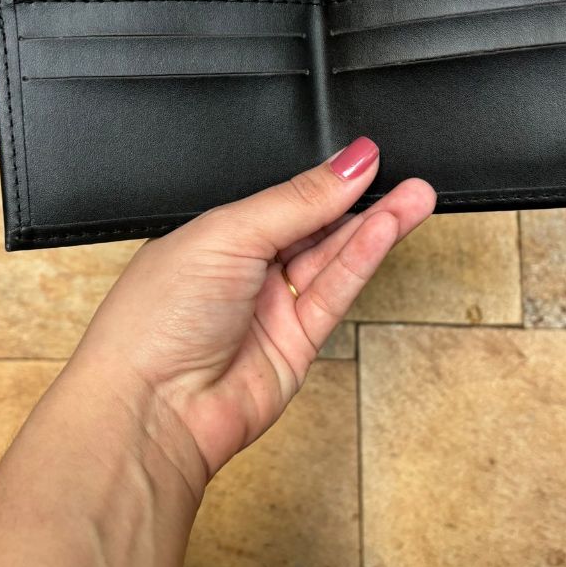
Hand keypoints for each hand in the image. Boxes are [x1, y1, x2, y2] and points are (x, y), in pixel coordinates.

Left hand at [68, 137, 435, 482]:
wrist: (150, 409)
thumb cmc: (154, 320)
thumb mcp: (227, 234)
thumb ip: (296, 200)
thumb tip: (349, 162)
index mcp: (213, 236)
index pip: (282, 199)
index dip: (325, 180)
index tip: (367, 157)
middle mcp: (243, 270)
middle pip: (314, 227)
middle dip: (359, 201)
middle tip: (404, 174)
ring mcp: (270, 309)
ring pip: (332, 259)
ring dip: (373, 228)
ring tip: (415, 196)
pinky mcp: (295, 345)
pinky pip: (334, 294)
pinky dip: (361, 261)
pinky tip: (386, 231)